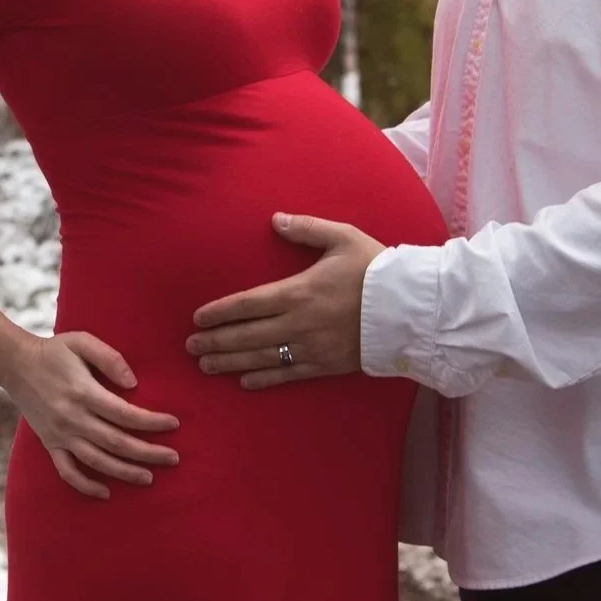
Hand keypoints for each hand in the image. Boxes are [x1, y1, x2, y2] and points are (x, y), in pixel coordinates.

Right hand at [0, 307, 179, 499]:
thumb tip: (134, 384)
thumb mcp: (82, 342)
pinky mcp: (50, 444)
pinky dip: (86, 485)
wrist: (15, 364)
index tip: (174, 424)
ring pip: (97, 461)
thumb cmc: (54, 351)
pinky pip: (67, 471)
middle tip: (173, 458)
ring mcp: (60, 434)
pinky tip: (106, 492)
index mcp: (83, 392)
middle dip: (148, 452)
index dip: (152, 422)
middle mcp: (72, 418)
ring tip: (149, 478)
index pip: (125, 414)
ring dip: (125, 472)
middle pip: (116, 442)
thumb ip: (110, 358)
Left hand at [187, 214, 383, 387]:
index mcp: (298, 291)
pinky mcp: (326, 366)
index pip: (247, 304)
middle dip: (215, 341)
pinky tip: (244, 382)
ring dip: (230, 362)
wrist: (410, 308)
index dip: (219, 312)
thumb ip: (307, 228)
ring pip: (262, 358)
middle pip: (247, 335)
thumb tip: (276, 219)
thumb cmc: (375, 269)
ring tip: (205, 366)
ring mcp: (311, 348)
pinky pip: (289, 375)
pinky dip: (264, 379)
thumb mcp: (342, 238)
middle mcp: (298, 323)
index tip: (197, 319)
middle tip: (190, 347)